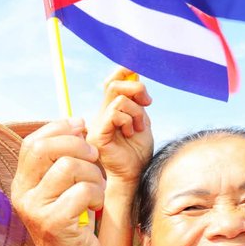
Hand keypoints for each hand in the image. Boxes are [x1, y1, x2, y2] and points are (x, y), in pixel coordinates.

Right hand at [12, 119, 105, 245]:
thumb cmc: (72, 222)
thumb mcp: (61, 188)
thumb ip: (62, 159)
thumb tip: (77, 122)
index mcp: (22, 183)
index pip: (32, 143)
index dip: (59, 129)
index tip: (81, 128)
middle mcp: (22, 195)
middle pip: (45, 149)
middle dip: (77, 146)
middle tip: (93, 157)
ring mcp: (35, 209)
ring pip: (69, 167)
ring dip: (92, 174)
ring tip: (95, 189)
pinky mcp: (53, 222)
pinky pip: (82, 190)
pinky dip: (96, 194)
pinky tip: (94, 205)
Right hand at [87, 68, 152, 184]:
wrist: (134, 174)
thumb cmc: (138, 151)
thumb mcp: (141, 119)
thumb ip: (136, 99)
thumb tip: (134, 73)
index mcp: (110, 110)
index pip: (111, 82)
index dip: (123, 71)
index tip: (139, 71)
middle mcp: (100, 115)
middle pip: (113, 84)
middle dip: (136, 88)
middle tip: (148, 102)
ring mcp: (97, 124)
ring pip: (118, 100)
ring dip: (136, 112)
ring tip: (138, 128)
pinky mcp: (97, 134)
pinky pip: (115, 113)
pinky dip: (128, 120)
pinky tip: (130, 132)